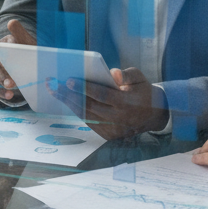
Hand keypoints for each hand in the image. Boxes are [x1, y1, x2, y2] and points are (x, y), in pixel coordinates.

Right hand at [0, 19, 34, 102]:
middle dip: (2, 75)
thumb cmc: (27, 53)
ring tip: (10, 94)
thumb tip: (11, 22)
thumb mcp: (27, 43)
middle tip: (11, 83)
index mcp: (5, 43)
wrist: (25, 64)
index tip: (14, 51)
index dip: (9, 47)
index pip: (5, 44)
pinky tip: (9, 96)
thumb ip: (21, 35)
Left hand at [50, 66, 167, 138]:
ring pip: (87, 115)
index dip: (85, 88)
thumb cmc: (143, 91)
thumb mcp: (140, 77)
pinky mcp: (109, 135)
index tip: (69, 80)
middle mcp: (119, 118)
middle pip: (89, 106)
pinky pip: (89, 122)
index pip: (102, 95)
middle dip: (69, 95)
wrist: (154, 115)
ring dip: (69, 103)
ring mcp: (113, 129)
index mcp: (126, 103)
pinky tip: (67, 101)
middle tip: (52, 85)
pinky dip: (77, 111)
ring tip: (55, 92)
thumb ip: (127, 75)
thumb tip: (113, 73)